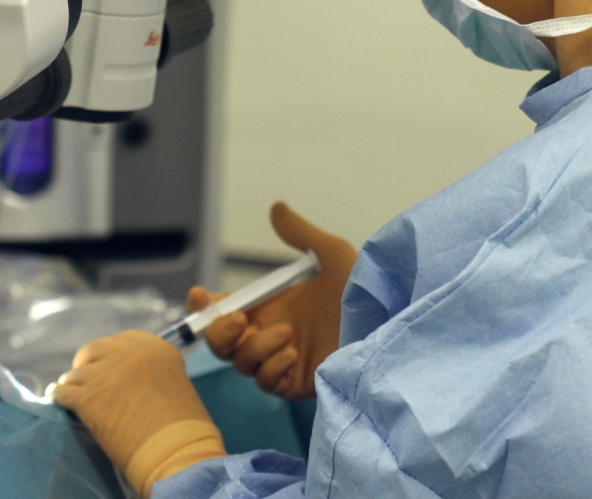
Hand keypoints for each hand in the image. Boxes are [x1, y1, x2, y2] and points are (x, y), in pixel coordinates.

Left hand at [53, 331, 224, 495]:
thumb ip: (149, 373)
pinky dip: (60, 397)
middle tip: (87, 379)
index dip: (110, 352)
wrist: (176, 452)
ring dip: (75, 385)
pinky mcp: (87, 397)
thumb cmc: (184, 429)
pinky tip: (59, 401)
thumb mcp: (174, 385)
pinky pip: (63, 392)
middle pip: (94, 349)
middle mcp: (129, 354)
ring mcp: (105, 374)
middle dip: (87, 362)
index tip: (105, 363)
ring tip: (74, 396)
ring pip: (76, 374)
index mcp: (155, 348)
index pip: (123, 339)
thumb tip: (125, 381)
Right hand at [189, 201, 355, 399]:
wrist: (390, 324)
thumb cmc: (365, 291)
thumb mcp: (333, 255)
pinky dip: (272, 368)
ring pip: (243, 363)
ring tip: (287, 333)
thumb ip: (302, 234)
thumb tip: (277, 208)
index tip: (201, 295)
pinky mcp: (298, 383)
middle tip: (238, 319)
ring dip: (257, 348)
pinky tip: (292, 354)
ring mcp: (282, 361)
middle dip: (219, 332)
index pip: (223, 309)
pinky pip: (268, 383)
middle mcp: (270, 334)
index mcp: (270, 306)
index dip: (205, 306)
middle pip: (222, 343)